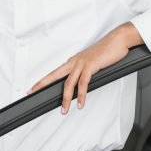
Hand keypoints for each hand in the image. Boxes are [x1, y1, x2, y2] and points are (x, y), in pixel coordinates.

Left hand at [28, 22, 142, 113]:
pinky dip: (81, 95)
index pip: (55, 72)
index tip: (34, 88)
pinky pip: (83, 83)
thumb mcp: (92, 62)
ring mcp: (81, 63)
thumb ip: (85, 72)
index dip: (43, 80)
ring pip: (68, 83)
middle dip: (42, 84)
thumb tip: (81, 83)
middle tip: (32, 92)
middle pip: (54, 75)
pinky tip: (80, 104)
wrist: (118, 40)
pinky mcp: (90, 66)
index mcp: (73, 61)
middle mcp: (74, 62)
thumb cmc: (107, 51)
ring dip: (66, 99)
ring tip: (64, 110)